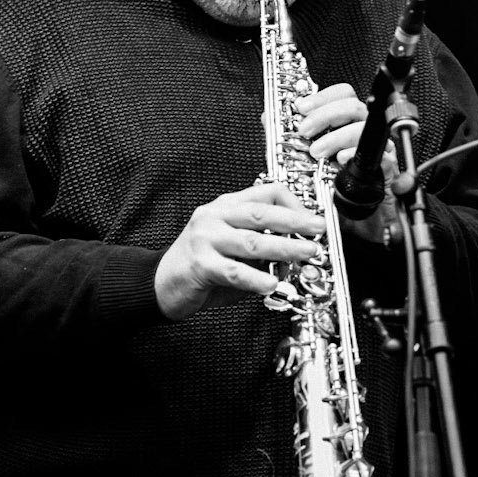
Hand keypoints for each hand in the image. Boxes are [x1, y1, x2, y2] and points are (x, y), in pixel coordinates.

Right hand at [154, 182, 324, 320]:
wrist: (158, 283)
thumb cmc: (199, 265)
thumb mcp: (232, 247)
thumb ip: (259, 247)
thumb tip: (295, 255)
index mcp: (225, 206)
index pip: (266, 192)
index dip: (294, 204)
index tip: (312, 220)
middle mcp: (215, 216)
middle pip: (262, 213)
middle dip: (296, 222)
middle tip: (319, 230)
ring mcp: (205, 238)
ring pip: (253, 241)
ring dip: (285, 248)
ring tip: (306, 254)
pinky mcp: (200, 264)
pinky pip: (234, 271)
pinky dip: (256, 278)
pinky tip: (271, 284)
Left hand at [298, 83, 400, 246]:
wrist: (352, 222)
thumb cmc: (331, 190)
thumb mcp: (302, 160)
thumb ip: (288, 137)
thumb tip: (269, 117)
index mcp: (346, 124)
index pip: (342, 94)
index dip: (322, 96)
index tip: (301, 108)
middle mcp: (362, 133)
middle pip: (353, 106)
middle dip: (325, 115)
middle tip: (305, 131)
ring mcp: (375, 150)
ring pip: (363, 128)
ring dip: (336, 137)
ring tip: (317, 152)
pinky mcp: (385, 170)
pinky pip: (380, 155)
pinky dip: (355, 155)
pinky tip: (340, 162)